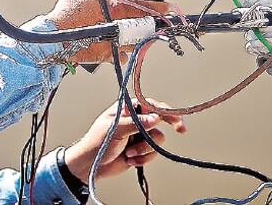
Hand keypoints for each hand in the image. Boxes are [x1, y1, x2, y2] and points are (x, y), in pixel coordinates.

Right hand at [47, 0, 172, 63]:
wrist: (55, 37)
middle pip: (145, 27)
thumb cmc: (68, 12)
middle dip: (149, 23)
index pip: (147, 8)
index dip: (161, 8)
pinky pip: (121, 55)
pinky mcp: (107, 56)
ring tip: (133, 31)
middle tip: (152, 20)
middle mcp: (121, 27)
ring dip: (137, 37)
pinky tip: (118, 44)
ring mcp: (115, 43)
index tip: (170, 9)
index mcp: (118, 8)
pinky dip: (122, 50)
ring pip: (135, 42)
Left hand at [63, 99, 186, 183]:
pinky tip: (130, 159)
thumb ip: (136, 123)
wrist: (90, 166)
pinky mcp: (140, 150)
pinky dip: (142, 158)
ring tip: (129, 153)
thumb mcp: (114, 129)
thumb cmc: (96, 143)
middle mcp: (135, 121)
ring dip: (143, 148)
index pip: (150, 104)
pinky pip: (152, 153)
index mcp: (127, 110)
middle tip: (180, 128)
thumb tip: (155, 118)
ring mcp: (138, 136)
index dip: (164, 109)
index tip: (174, 117)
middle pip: (159, 119)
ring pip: (156, 139)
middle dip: (169, 124)